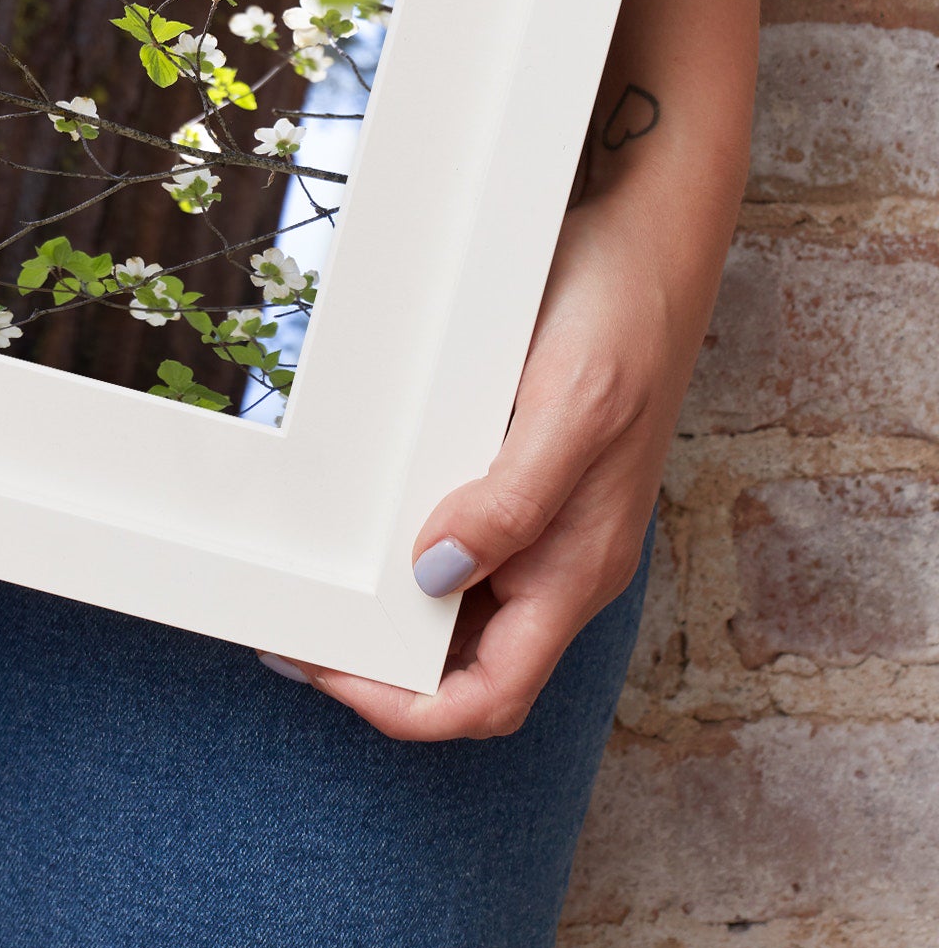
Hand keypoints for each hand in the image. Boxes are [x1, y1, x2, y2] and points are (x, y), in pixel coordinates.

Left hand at [266, 179, 707, 739]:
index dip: (408, 707)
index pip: (490, 695)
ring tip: (313, 589)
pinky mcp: (528, 479)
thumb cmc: (623, 319)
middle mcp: (562, 564)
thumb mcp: (570, 408)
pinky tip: (361, 529)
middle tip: (296, 631)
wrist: (651, 241)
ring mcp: (547, 525)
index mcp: (577, 570)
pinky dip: (406, 558)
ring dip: (390, 616)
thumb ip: (511, 503)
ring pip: (461, 613)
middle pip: (467, 668)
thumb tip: (434, 575)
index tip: (328, 671)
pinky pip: (463, 548)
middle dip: (381, 669)